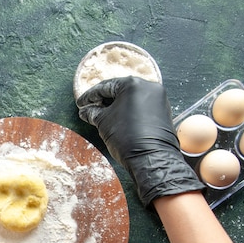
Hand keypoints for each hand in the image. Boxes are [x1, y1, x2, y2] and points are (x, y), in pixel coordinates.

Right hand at [77, 76, 204, 206]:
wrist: (151, 158)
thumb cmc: (127, 137)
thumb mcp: (103, 122)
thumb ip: (93, 112)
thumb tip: (85, 111)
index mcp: (133, 84)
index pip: (105, 87)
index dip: (90, 96)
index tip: (80, 103)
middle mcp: (148, 86)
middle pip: (120, 90)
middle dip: (104, 100)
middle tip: (90, 107)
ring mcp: (158, 98)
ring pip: (132, 98)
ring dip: (116, 105)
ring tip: (102, 115)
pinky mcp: (163, 111)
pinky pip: (141, 106)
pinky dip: (129, 110)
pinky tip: (118, 119)